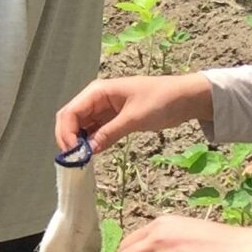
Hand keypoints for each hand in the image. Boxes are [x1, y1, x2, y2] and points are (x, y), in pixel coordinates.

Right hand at [56, 73, 213, 153]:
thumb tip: (88, 151)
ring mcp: (103, 109)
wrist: (185, 98)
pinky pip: (95, 131)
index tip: (74, 154)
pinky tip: (93, 154)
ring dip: (79, 142)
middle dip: (69, 139)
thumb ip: (109, 133)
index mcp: (97, 92)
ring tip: (83, 160)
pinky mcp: (112, 119)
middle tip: (75, 159)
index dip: (66, 133)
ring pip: (81, 127)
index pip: (70, 113)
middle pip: (71, 119)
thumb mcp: (134, 118)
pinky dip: (91, 142)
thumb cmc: (160, 100)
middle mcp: (95, 99)